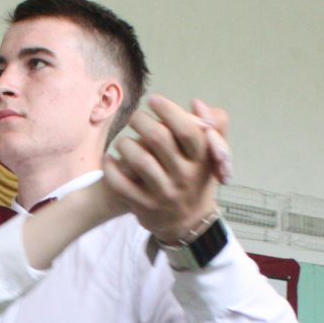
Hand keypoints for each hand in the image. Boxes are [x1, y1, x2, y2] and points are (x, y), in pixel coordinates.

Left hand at [105, 95, 227, 245]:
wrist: (188, 222)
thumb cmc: (197, 177)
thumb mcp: (213, 154)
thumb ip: (214, 124)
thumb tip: (197, 104)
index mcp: (202, 159)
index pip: (188, 129)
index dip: (168, 110)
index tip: (154, 100)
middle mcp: (184, 176)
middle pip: (159, 138)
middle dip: (141, 120)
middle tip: (135, 118)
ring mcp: (163, 193)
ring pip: (140, 160)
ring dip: (125, 143)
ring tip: (124, 141)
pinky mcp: (143, 206)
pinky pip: (120, 184)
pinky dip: (110, 168)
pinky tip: (109, 159)